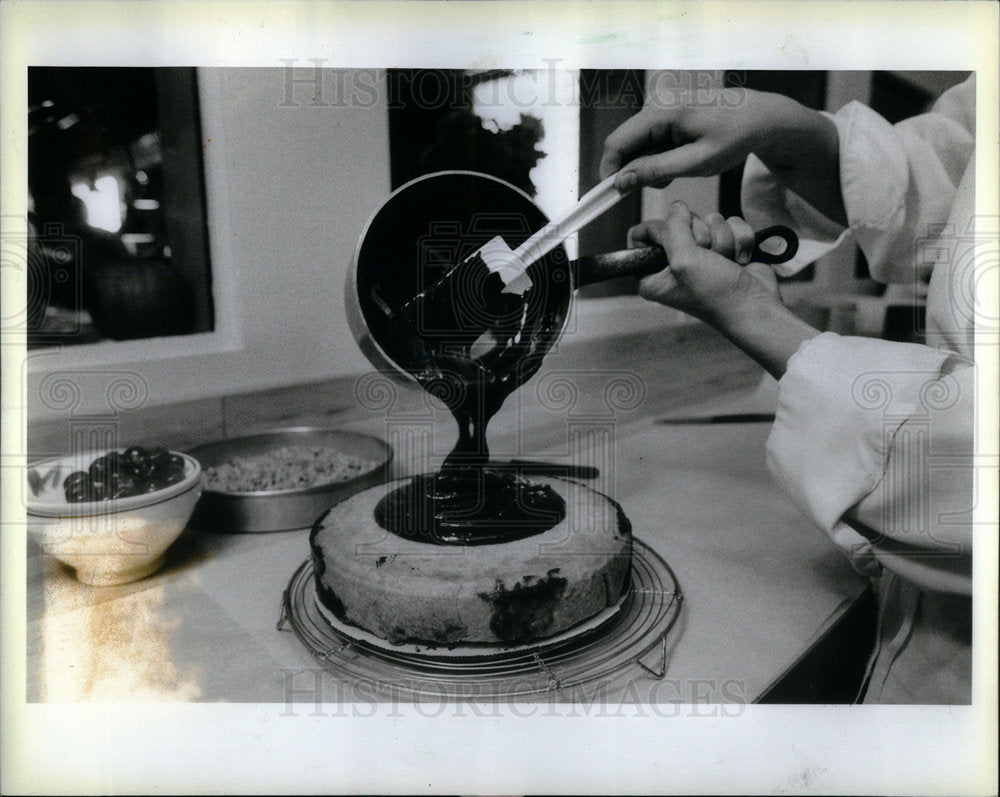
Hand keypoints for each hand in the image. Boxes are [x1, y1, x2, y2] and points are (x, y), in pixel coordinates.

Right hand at [600, 87, 770, 189]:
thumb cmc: (735, 135)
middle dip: (634, 170)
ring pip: (638, 145)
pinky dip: (659, 157)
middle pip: (625, 145)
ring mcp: (662, 109)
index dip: (609, 171)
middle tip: (659, 185)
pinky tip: (679, 162)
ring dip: (649, 166)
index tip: (610, 195)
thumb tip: (622, 182)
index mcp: (661, 111)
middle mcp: (656, 105)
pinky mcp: (668, 114)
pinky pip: (651, 141)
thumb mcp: (696, 162)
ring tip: (677, 173)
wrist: (760, 116)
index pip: (616, 142)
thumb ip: (656, 171)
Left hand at [629, 202, 777, 324]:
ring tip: (724, 263)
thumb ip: (673, 229)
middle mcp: (673, 264)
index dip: (660, 230)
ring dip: (722, 240)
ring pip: (708, 221)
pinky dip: (738, 240)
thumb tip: (677, 207)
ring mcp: (701, 255)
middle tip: (707, 258)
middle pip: (678, 222)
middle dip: (700, 237)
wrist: (755, 307)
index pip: (641, 235)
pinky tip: (739, 260)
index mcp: (652, 274)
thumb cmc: (716, 294)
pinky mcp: (724, 249)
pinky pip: (729, 224)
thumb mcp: (684, 260)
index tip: (677, 242)